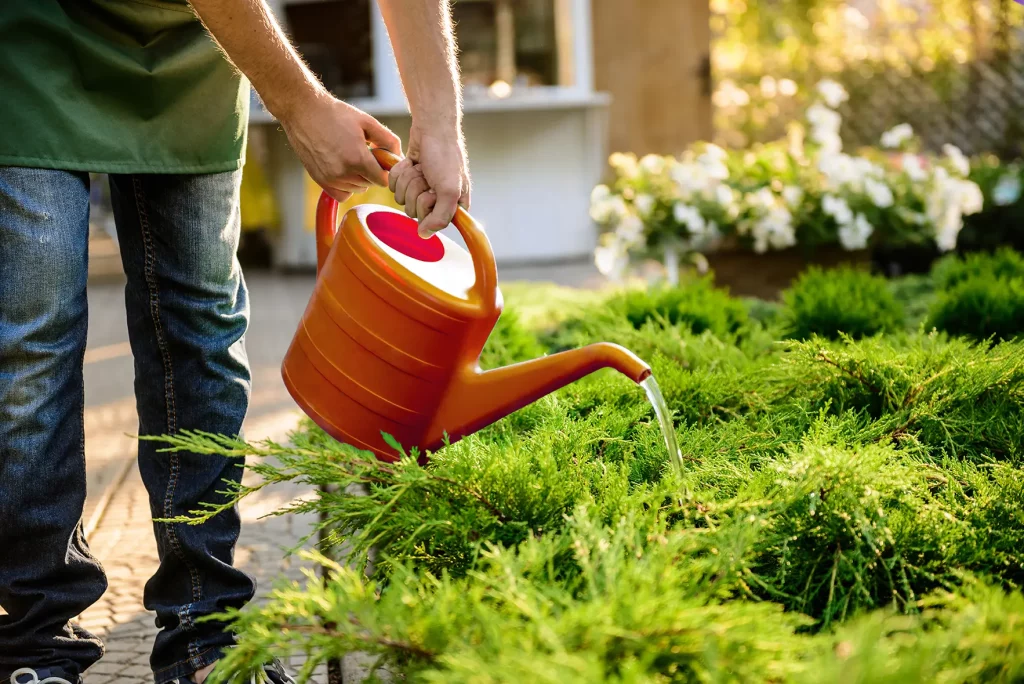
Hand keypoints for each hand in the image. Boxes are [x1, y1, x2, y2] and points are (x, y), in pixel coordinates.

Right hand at [279, 93, 401, 202]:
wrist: (303, 111)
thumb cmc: (336, 114)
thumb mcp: (367, 121)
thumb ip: (388, 140)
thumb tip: (398, 156)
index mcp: (357, 158)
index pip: (383, 180)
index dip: (385, 170)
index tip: (382, 160)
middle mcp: (343, 172)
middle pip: (370, 184)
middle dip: (372, 171)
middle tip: (365, 153)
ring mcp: (330, 178)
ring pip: (357, 189)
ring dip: (359, 177)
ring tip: (351, 156)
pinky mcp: (319, 179)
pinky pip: (342, 194)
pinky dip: (346, 186)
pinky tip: (344, 170)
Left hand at [388, 123, 470, 237]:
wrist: (432, 128)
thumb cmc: (445, 157)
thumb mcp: (449, 190)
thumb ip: (440, 218)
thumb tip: (424, 235)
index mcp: (453, 205)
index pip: (432, 222)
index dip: (428, 206)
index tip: (434, 193)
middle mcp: (438, 200)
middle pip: (414, 211)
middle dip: (416, 190)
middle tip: (427, 176)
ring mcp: (421, 189)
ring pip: (402, 198)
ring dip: (408, 180)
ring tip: (420, 167)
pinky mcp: (408, 178)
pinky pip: (393, 185)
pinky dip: (399, 172)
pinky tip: (411, 163)